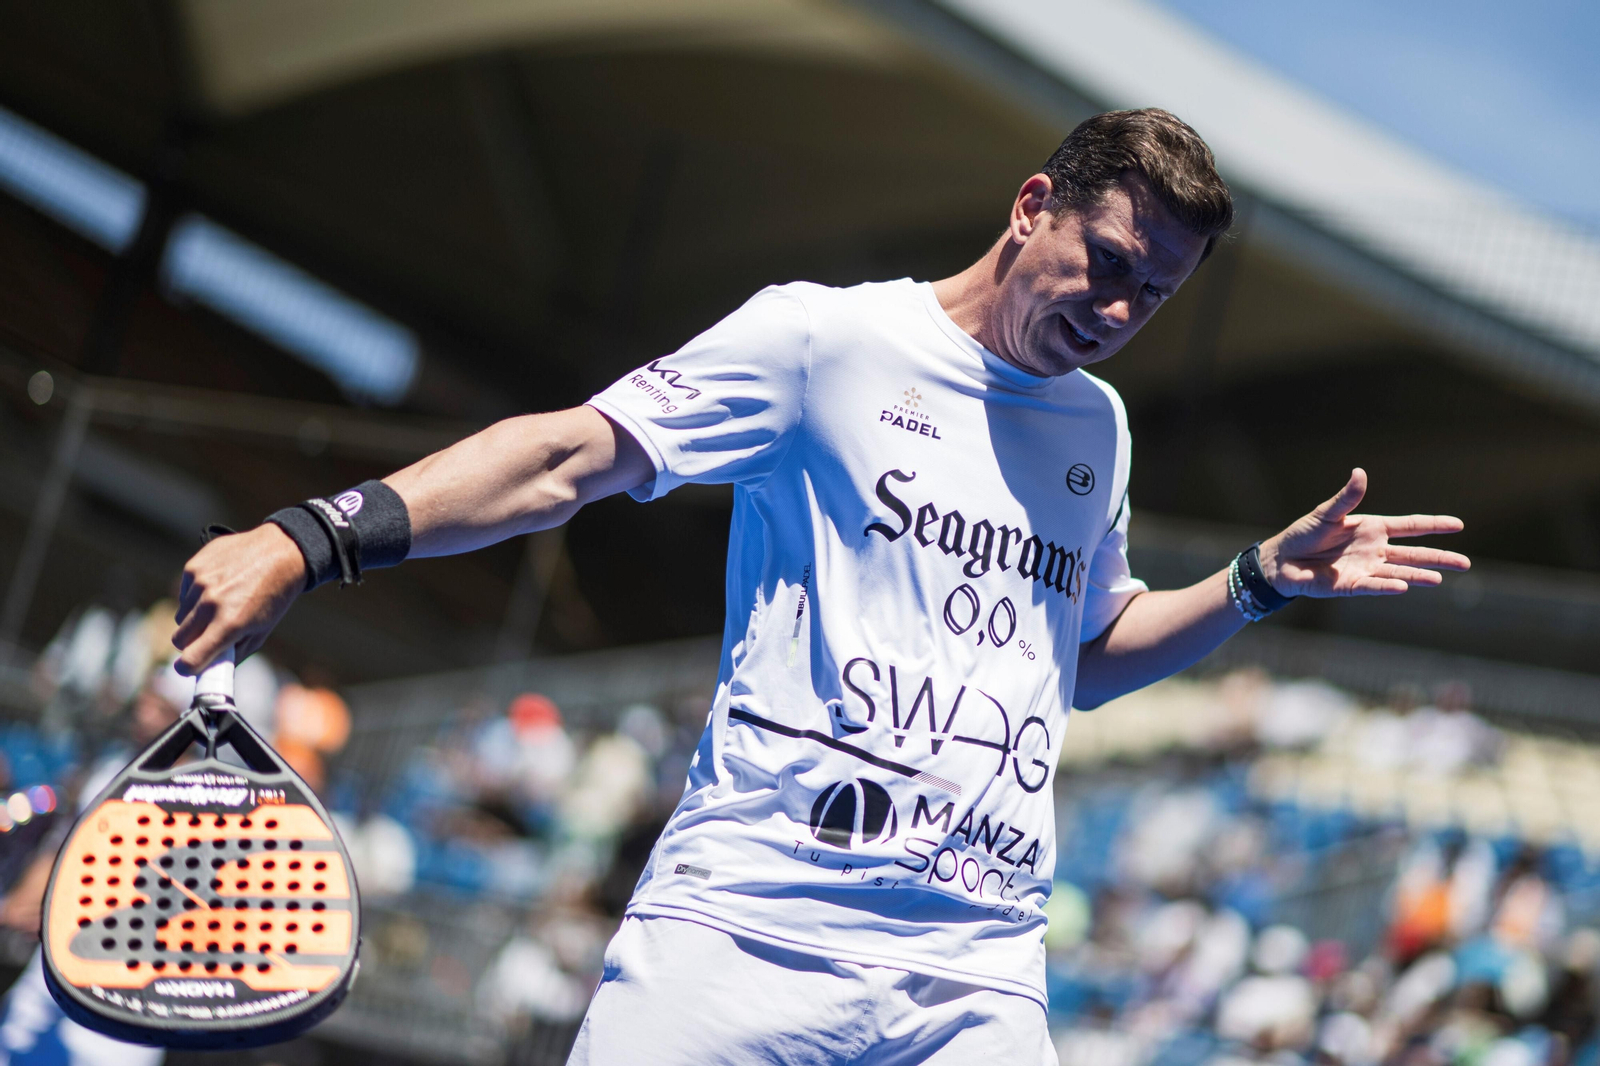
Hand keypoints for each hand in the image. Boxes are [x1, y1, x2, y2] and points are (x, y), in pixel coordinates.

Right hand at [172, 524, 306, 673]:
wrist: (281, 552)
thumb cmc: (274, 596)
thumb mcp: (262, 630)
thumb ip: (235, 652)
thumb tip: (212, 668)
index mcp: (230, 623)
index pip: (191, 658)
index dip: (188, 667)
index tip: (189, 667)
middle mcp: (211, 604)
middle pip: (179, 639)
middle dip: (192, 642)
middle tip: (208, 636)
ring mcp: (200, 583)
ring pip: (181, 616)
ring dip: (195, 617)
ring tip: (220, 605)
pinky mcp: (194, 567)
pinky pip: (184, 593)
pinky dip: (195, 596)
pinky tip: (218, 586)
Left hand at [1260, 468, 1469, 596]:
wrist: (1282, 559)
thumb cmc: (1304, 533)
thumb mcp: (1326, 513)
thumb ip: (1345, 498)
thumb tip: (1359, 472)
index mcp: (1373, 528)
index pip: (1410, 527)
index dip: (1434, 525)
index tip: (1459, 525)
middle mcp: (1375, 550)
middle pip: (1414, 554)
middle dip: (1439, 558)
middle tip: (1465, 563)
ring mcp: (1365, 569)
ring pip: (1399, 573)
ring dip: (1418, 576)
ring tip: (1439, 579)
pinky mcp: (1351, 586)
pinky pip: (1372, 586)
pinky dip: (1387, 586)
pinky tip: (1403, 587)